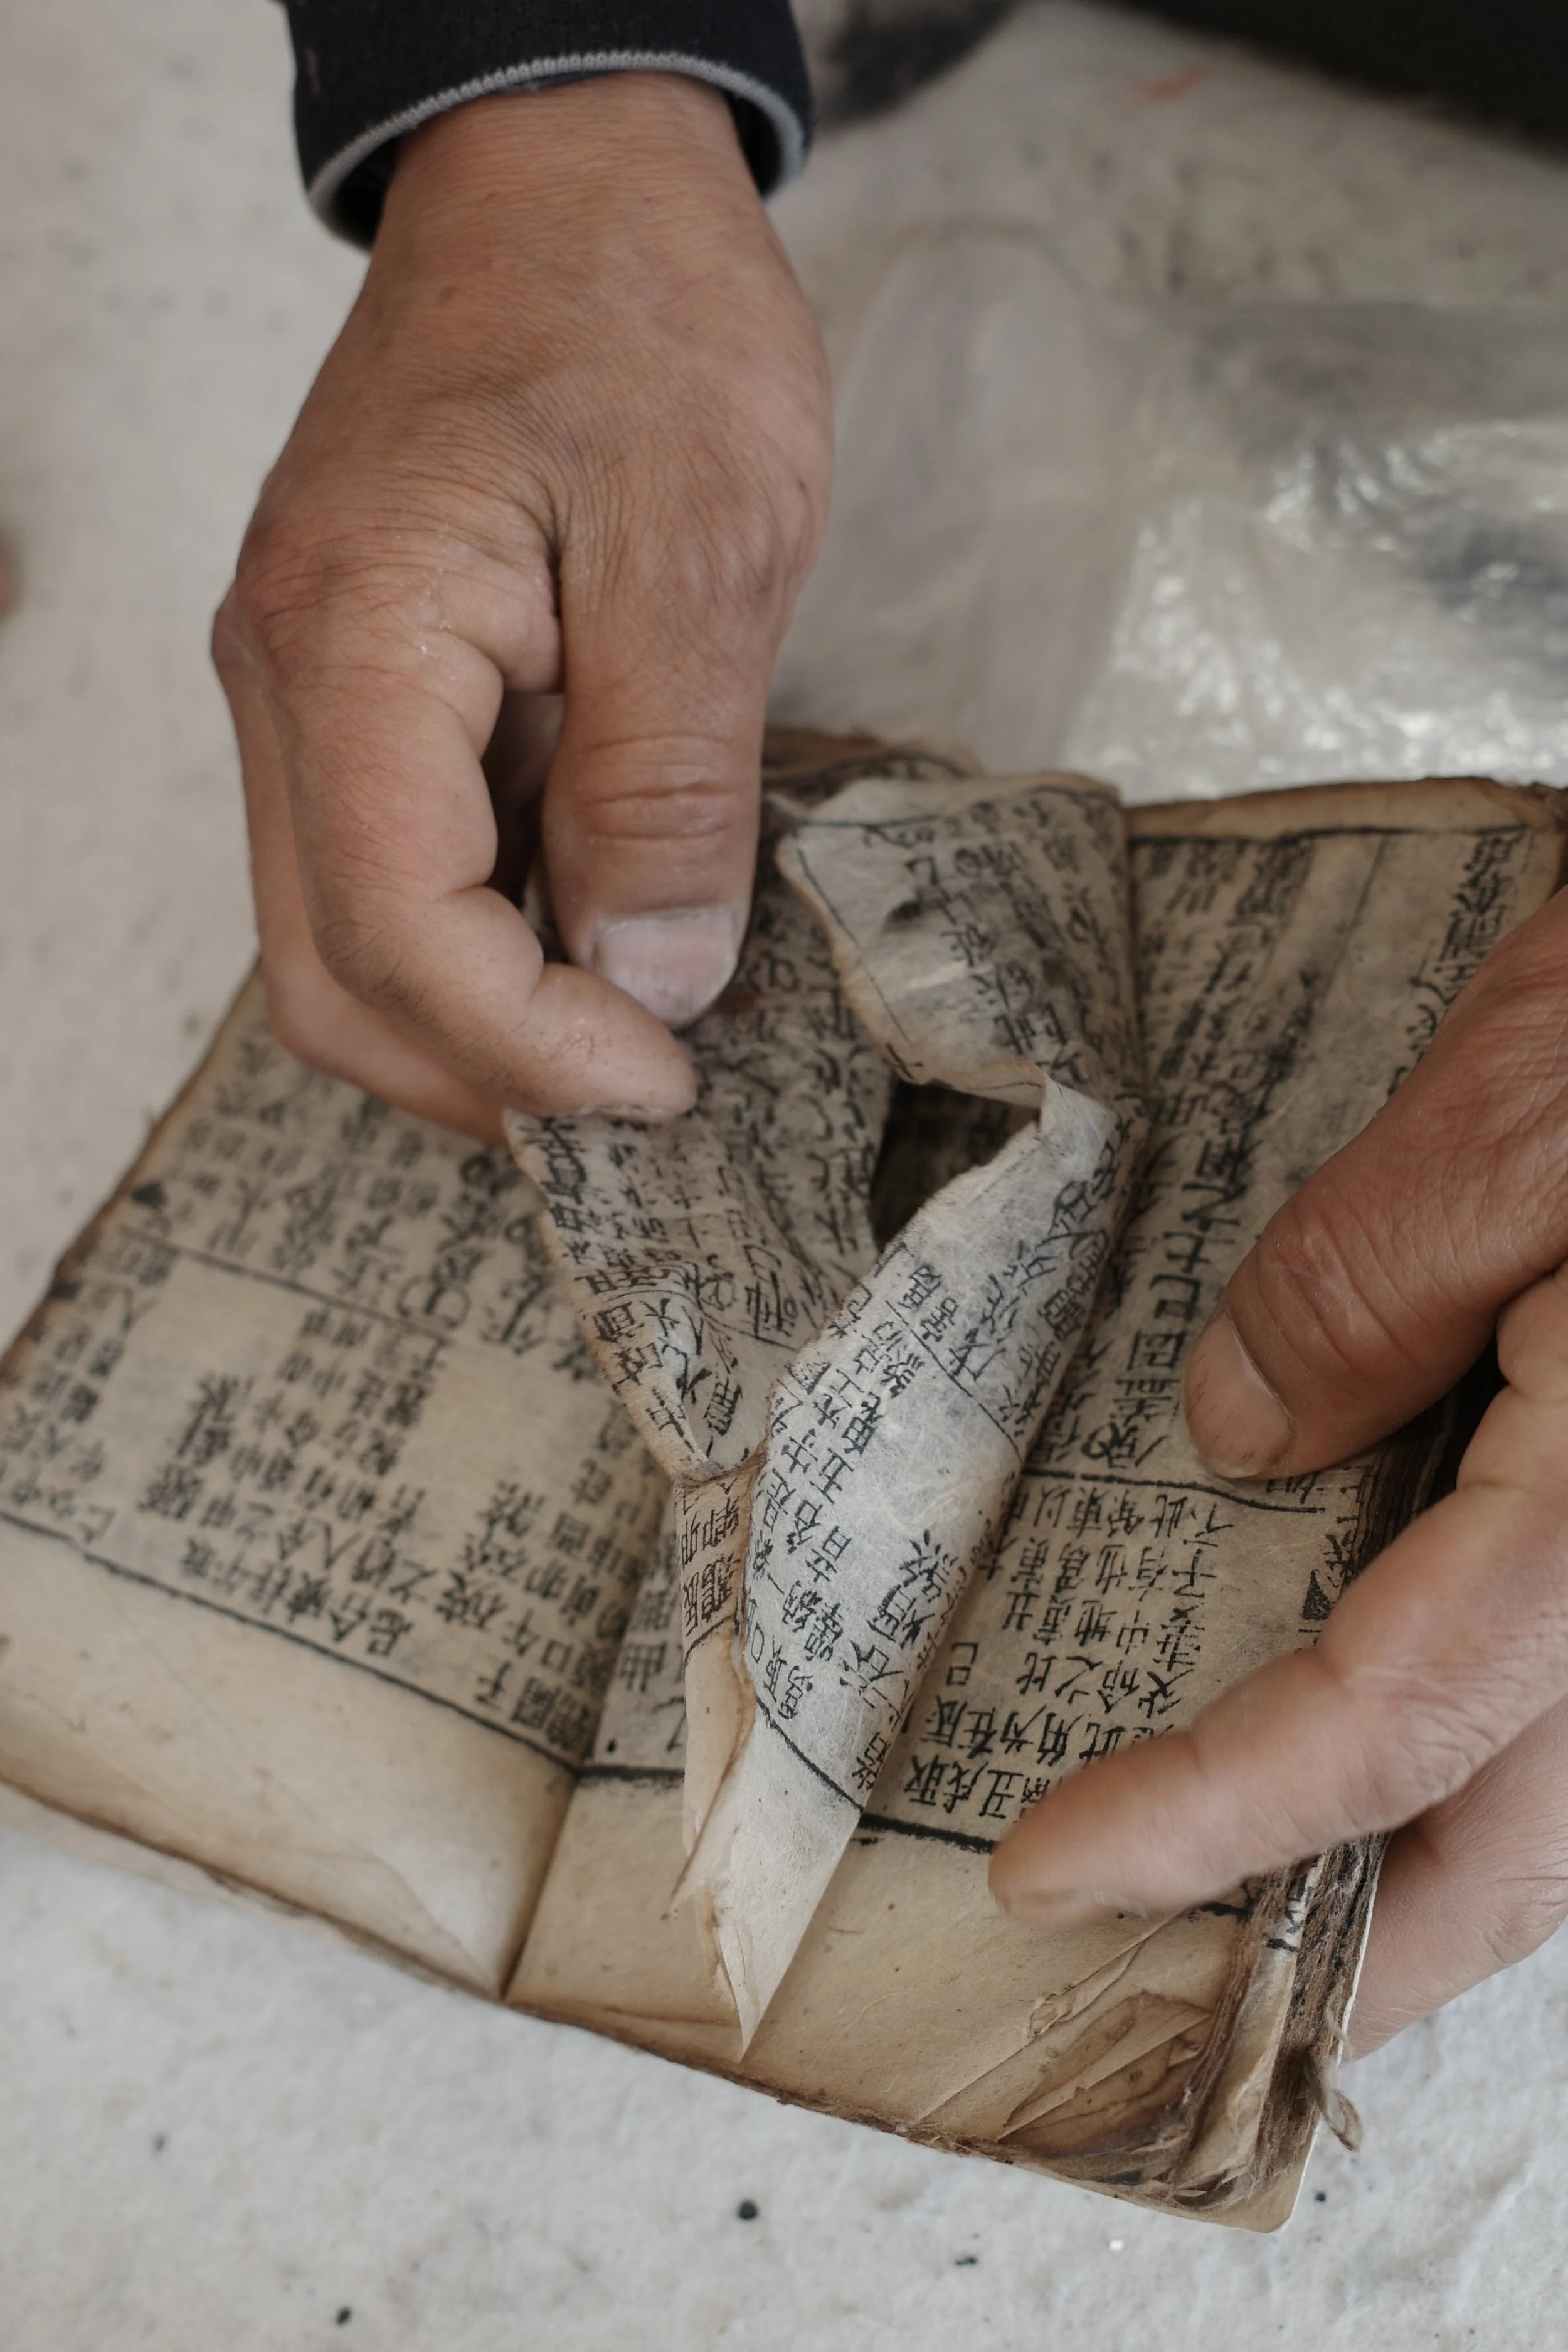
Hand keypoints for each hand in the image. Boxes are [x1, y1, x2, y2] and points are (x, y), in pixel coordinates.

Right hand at [214, 75, 830, 1139]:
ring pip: (349, 943)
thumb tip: (651, 978)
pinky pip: (389, 868)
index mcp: (353, 646)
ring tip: (638, 1039)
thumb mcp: (701, 546)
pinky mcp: (358, 693)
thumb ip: (666, 782)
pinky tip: (604, 939)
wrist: (567, 179)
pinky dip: (487, 943)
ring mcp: (310, 693)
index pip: (395, 936)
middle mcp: (290, 686)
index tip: (672, 1084)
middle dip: (488, 1078)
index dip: (533, 1050)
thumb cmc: (637, 314)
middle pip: (334, 979)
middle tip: (647, 1103)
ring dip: (484, 1025)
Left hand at [991, 888, 1567, 2053]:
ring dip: (1423, 1873)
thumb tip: (1239, 1439)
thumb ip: (1367, 1288)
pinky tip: (1400, 1729)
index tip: (1043, 1874)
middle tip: (1169, 1989)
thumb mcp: (1525, 1118)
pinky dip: (1493, 1755)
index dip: (1209, 1823)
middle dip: (1348, 1960)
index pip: (1394, 1728)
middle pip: (1522, 1856)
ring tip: (1264, 1890)